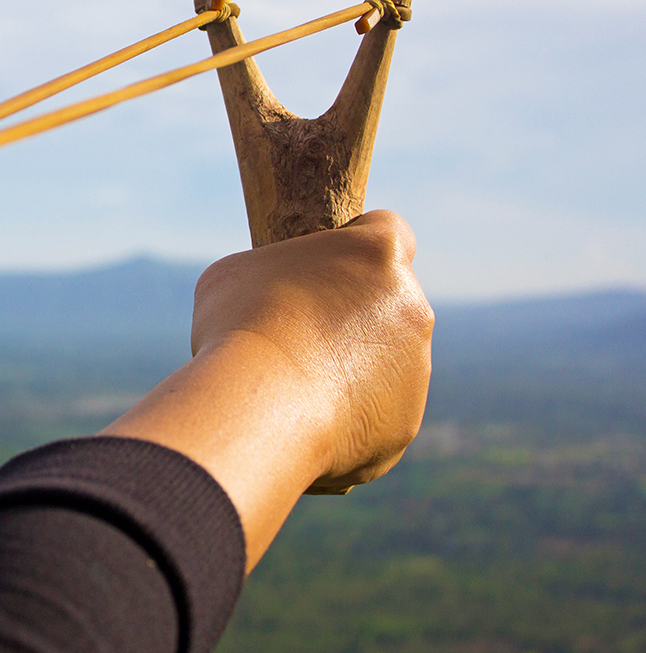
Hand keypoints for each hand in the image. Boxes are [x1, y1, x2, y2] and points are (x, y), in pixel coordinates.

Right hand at [102, 210, 432, 567]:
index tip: (324, 269)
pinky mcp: (405, 422)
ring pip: (387, 361)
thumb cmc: (238, 325)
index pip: (388, 230)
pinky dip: (349, 416)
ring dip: (354, 367)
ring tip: (293, 385)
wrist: (256, 407)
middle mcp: (412, 306)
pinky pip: (378, 414)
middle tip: (299, 334)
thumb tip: (268, 293)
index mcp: (378, 254)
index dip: (355, 247)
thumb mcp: (235, 273)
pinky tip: (305, 420)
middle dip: (354, 314)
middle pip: (389, 301)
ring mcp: (416, 368)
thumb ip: (271, 273)